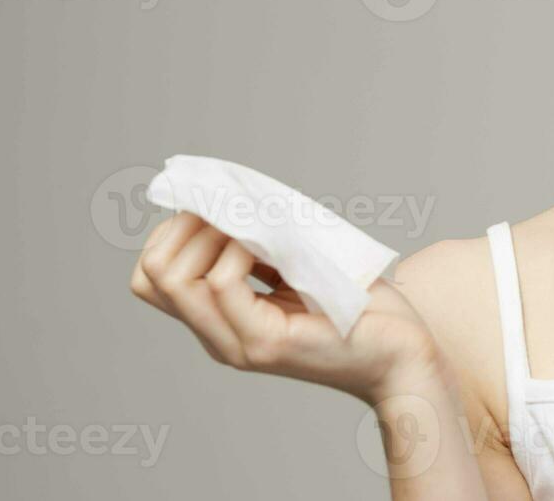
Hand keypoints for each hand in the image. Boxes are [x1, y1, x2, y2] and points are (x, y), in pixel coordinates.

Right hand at [130, 212, 441, 404]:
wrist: (404, 353)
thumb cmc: (361, 305)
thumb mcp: (300, 265)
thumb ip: (264, 247)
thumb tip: (234, 199)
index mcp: (221, 319)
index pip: (150, 276)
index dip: (173, 232)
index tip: (221, 210)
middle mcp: (219, 336)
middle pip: (149, 275)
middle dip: (182, 227)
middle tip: (234, 215)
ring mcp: (239, 343)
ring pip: (173, 279)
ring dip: (209, 233)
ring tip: (256, 226)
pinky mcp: (268, 343)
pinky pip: (223, 283)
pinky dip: (240, 248)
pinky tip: (277, 244)